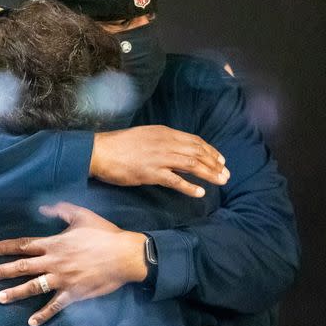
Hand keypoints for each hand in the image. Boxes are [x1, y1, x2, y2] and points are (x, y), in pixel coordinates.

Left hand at [0, 202, 146, 325]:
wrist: (125, 255)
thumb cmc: (105, 234)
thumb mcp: (82, 216)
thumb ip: (61, 210)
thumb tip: (43, 207)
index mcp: (54, 243)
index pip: (24, 245)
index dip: (7, 247)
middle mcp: (54, 262)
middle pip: (23, 267)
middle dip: (3, 271)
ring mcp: (63, 279)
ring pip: (33, 287)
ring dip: (15, 293)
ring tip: (0, 298)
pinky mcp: (74, 293)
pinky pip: (55, 306)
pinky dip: (43, 315)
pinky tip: (31, 322)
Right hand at [90, 125, 229, 197]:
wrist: (99, 152)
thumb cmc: (117, 146)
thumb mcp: (144, 136)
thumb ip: (161, 141)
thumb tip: (173, 149)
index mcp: (163, 132)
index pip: (194, 140)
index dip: (210, 150)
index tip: (220, 159)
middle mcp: (165, 143)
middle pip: (197, 152)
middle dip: (214, 163)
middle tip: (226, 173)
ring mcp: (159, 158)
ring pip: (192, 164)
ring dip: (209, 173)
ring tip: (221, 181)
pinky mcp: (151, 172)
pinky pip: (176, 180)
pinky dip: (190, 187)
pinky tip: (200, 192)